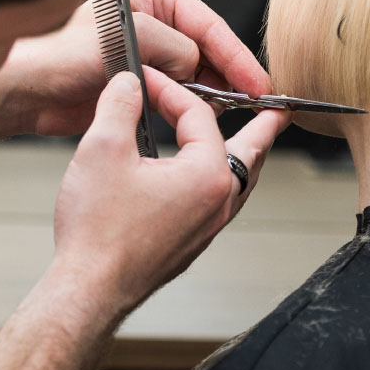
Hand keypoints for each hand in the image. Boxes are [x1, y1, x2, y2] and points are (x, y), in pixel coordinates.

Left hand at [5, 0, 271, 136]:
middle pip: (208, 49)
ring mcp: (150, 53)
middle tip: (250, 101)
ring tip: (225, 111)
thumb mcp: (132, 42)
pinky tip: (202, 118)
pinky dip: (192, 106)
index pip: (208, 24)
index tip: (256, 82)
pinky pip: (179, 93)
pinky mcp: (143, 83)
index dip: (236, 56)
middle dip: (227, 75)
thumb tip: (198, 66)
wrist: (30, 93)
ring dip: (210, 93)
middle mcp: (155, 20)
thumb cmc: (61, 57)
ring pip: (197, 74)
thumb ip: (176, 50)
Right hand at [50, 71, 289, 311]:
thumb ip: (119, 105)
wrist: (88, 288)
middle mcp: (217, 202)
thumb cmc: (97, 231)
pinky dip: (221, 180)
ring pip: (238, 181)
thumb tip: (127, 82)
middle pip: (250, 152)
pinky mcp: (190, 244)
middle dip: (264, 126)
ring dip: (245, 155)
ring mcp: (207, 227)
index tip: (145, 80)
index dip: (170, 89)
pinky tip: (203, 180)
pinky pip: (219, 203)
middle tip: (281, 108)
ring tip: (253, 143)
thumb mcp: (102, 149)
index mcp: (207, 175)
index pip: (199, 115)